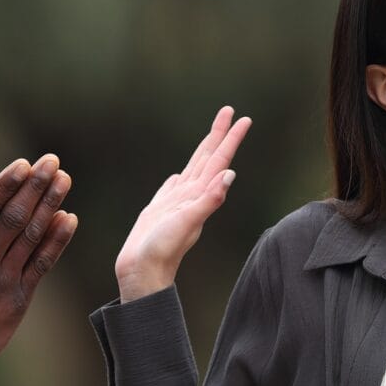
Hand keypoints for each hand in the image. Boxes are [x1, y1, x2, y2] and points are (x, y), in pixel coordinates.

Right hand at [0, 154, 78, 385]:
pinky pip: (42, 265)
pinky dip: (57, 241)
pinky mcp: (19, 299)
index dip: (6, 185)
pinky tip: (69, 219)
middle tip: (52, 161)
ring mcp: (4, 281)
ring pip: (32, 236)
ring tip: (64, 180)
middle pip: (14, 217)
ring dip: (50, 205)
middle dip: (35, 186)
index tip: (23, 164)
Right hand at [115, 107, 250, 302]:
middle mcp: (191, 196)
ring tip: (211, 136)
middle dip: (219, 135)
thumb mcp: (188, 223)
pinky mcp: (160, 210)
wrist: (142, 274)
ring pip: (193, 169)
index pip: (220, 160)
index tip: (243, 118)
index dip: (230, 138)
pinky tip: (179, 175)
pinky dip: (178, 177)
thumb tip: (229, 176)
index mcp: (199, 195)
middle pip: (209, 158)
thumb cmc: (163, 251)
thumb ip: (208, 201)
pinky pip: (172, 187)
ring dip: (203, 151)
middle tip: (229, 111)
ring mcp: (176, 203)